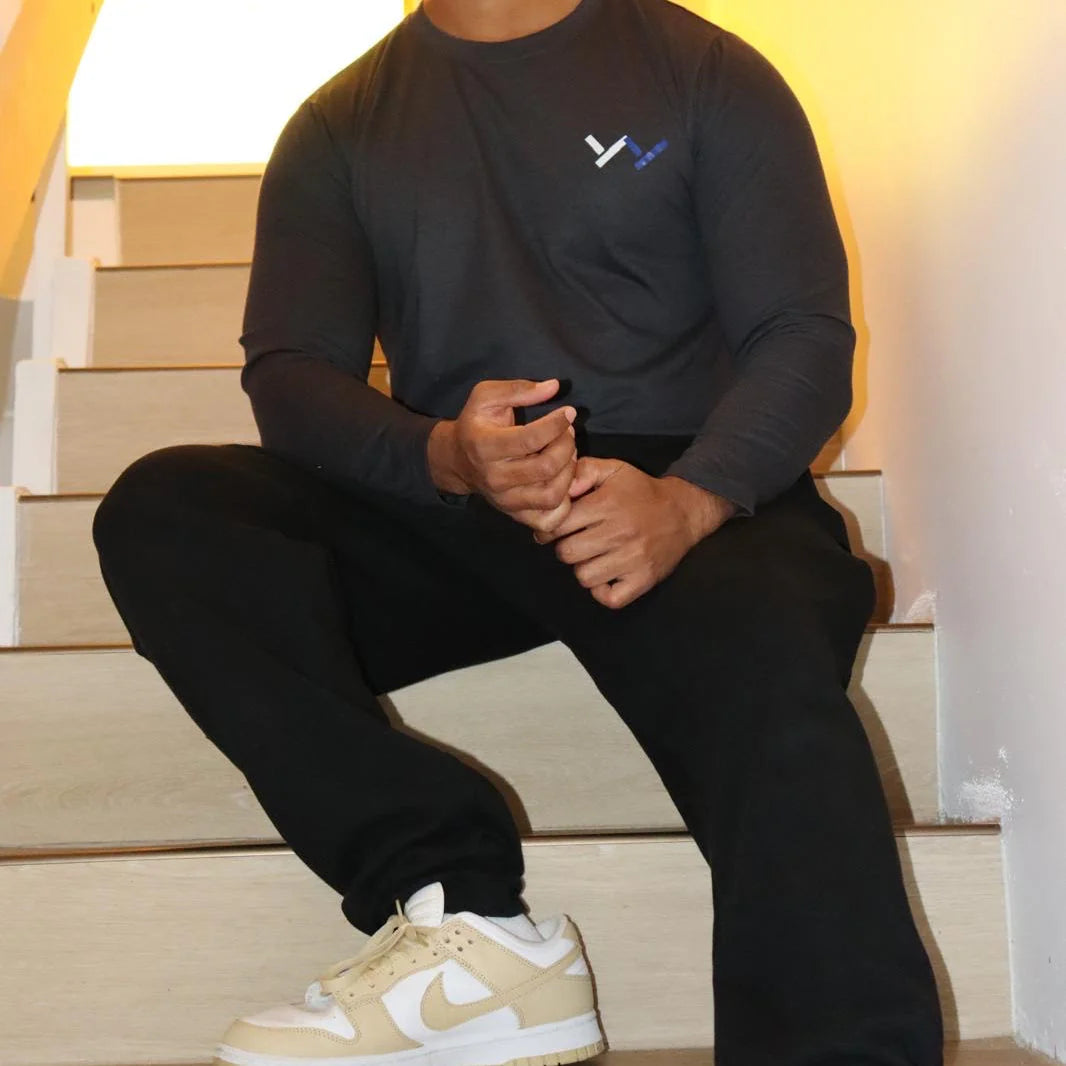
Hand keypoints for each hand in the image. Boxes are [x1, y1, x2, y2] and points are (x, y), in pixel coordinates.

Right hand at [426, 378, 577, 531]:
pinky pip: (550, 519)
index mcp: (485, 446)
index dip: (557, 424)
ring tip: (567, 454)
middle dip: (566, 445)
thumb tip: (554, 387)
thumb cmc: (475, 424)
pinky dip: (565, 502)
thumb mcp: (486, 397)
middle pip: (546, 467)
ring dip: (569, 472)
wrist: (457, 461)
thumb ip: (518, 389)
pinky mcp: (515, 515)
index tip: (567, 412)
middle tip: (568, 432)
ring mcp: (505, 500)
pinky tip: (562, 479)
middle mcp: (495, 478)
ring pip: (552, 495)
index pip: (531, 439)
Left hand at [534, 458, 736, 608]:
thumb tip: (560, 489)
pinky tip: (606, 575)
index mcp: (607, 505)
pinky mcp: (644, 579)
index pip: (558, 525)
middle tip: (577, 542)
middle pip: (567, 553)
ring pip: (584, 577)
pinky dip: (603, 591)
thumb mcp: (613, 470)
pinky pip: (609, 598)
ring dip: (583, 568)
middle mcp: (619, 532)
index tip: (556, 529)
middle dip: (566, 548)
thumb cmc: (642, 492)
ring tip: (594, 556)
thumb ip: (583, 471)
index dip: (550, 528)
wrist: (684, 511)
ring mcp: (633, 559)